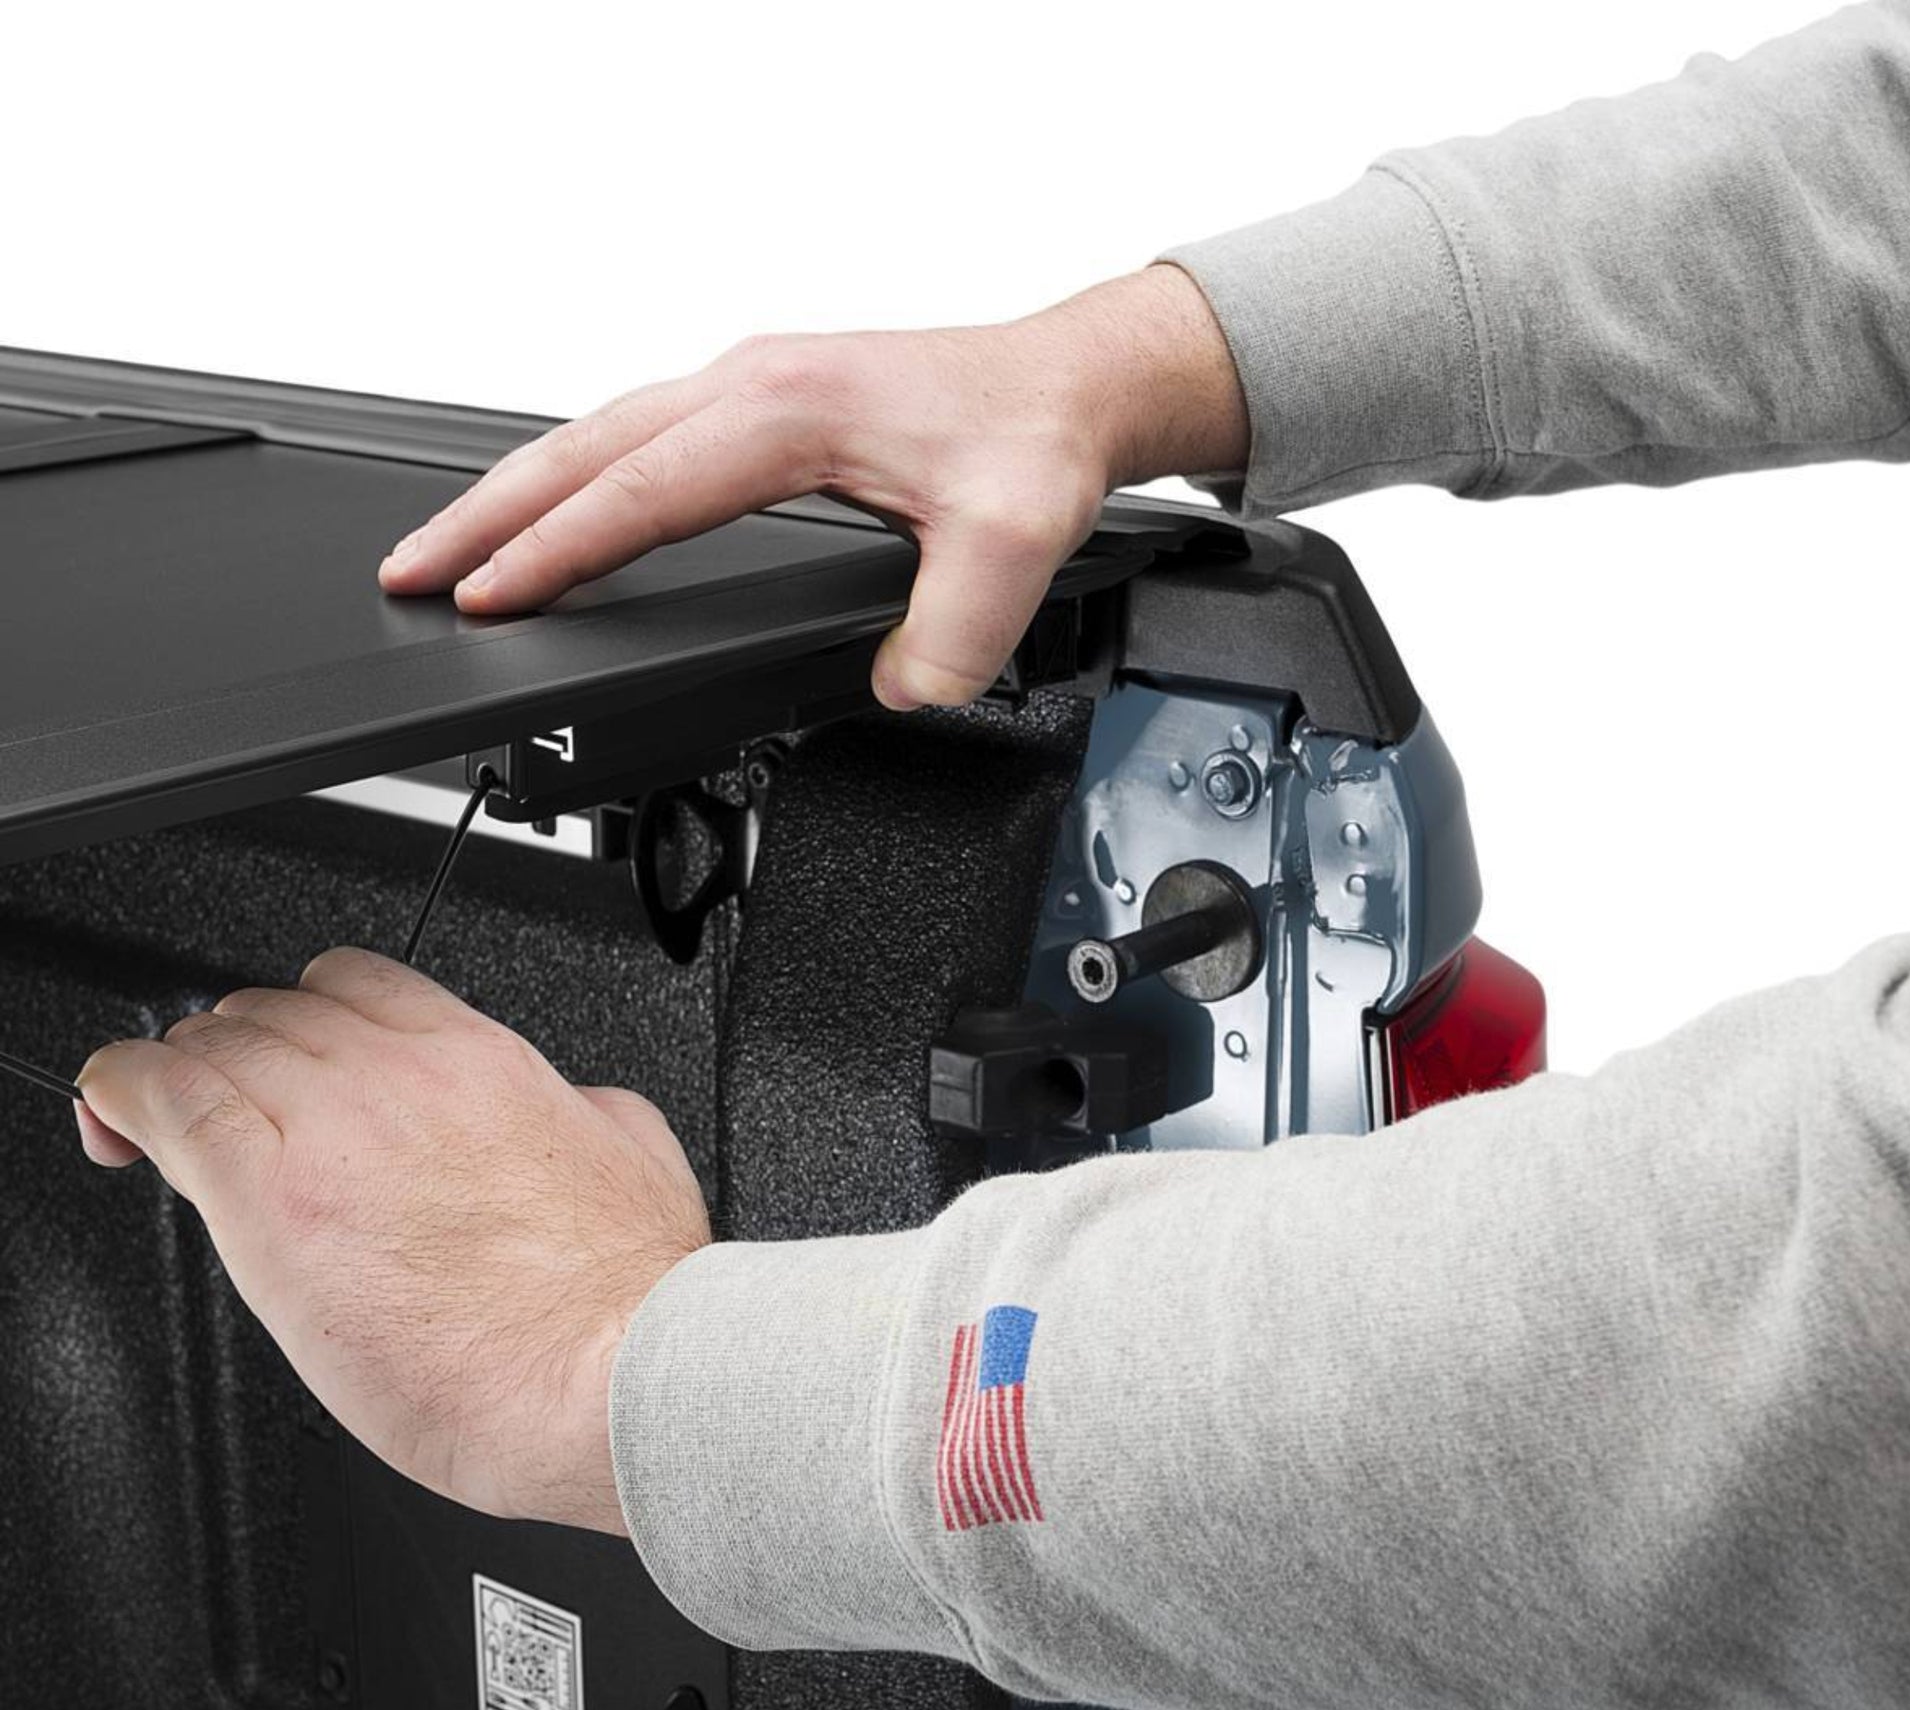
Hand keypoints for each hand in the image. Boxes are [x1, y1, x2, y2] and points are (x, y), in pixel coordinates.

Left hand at [73, 948, 709, 1532]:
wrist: (611, 1376)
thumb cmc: (624, 1300)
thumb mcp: (632, 1149)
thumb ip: (575, 1104)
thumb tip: (564, 1102)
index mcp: (482, 1060)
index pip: (354, 983)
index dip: (304, 1014)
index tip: (292, 1053)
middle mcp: (398, 1076)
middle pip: (271, 1013)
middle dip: (239, 1049)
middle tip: (229, 1104)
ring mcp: (331, 1131)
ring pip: (212, 1046)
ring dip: (182, 1073)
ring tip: (163, 1117)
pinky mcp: (272, 1204)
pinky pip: (165, 1106)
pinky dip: (124, 1094)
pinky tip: (112, 1112)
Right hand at [377, 265, 1246, 709]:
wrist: (1066, 386)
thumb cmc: (1033, 438)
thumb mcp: (1018, 540)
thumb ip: (955, 630)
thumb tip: (901, 689)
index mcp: (788, 411)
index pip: (641, 493)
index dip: (557, 553)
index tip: (487, 601)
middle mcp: (751, 384)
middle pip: (582, 449)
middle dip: (485, 515)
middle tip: (408, 574)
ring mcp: (747, 387)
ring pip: (597, 435)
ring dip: (516, 492)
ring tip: (449, 550)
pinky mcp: (758, 404)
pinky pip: (635, 437)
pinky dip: (574, 478)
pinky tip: (555, 516)